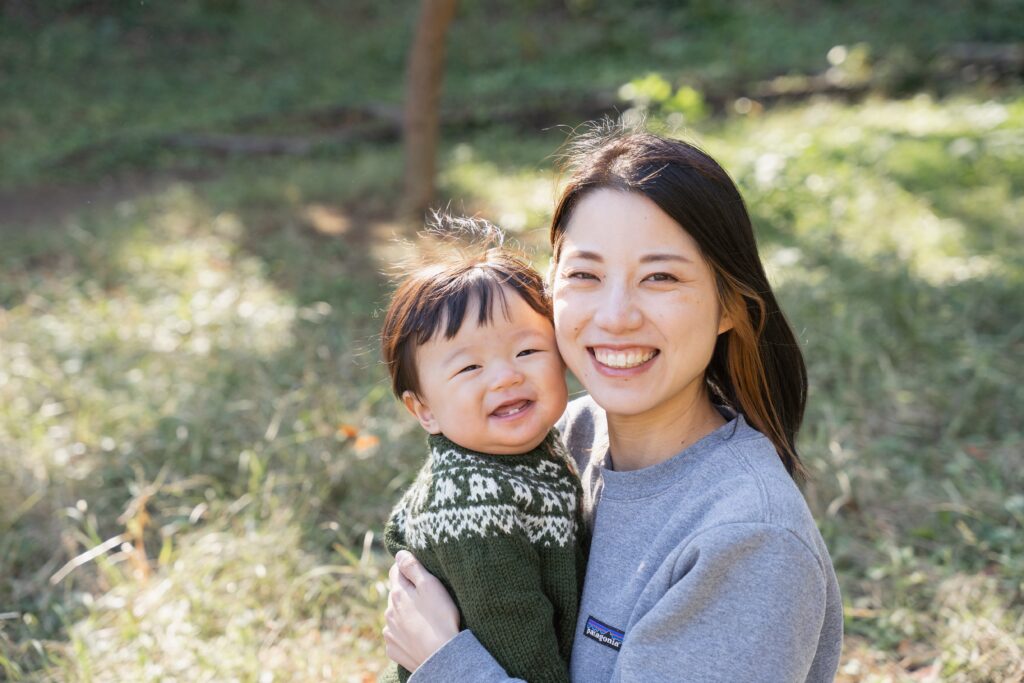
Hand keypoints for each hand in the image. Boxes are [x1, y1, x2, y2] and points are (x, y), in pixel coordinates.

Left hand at [383, 550, 460, 670]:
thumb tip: (399, 554)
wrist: (441, 656)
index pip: (395, 571)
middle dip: (407, 592)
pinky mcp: (393, 649)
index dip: (407, 568)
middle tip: (427, 597)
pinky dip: (405, 633)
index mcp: (398, 593)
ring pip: (395, 615)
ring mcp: (390, 632)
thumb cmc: (440, 617)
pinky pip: (397, 635)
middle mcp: (389, 612)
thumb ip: (413, 567)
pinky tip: (419, 635)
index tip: (418, 571)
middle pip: (396, 594)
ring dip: (405, 613)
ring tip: (425, 619)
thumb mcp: (430, 585)